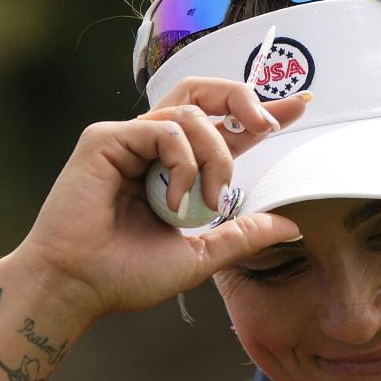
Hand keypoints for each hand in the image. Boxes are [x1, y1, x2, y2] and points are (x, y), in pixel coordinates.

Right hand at [6, 79, 310, 323]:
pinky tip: (173, 202)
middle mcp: (153, 147)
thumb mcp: (200, 254)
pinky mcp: (106, 139)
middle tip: (270, 125)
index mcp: (176, 168)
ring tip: (208, 203)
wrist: (78, 288)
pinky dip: (181, 164)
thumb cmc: (126, 275)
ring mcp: (128, 139)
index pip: (224, 127)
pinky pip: (163, 129)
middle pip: (204, 93)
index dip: (261, 111)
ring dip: (215, 157)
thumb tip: (291, 227)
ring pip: (191, 114)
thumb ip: (242, 236)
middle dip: (244, 99)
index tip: (302, 105)